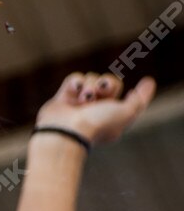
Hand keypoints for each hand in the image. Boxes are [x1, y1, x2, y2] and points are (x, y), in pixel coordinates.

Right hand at [36, 71, 156, 146]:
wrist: (68, 131)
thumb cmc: (99, 124)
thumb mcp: (127, 113)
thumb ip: (140, 99)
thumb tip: (149, 82)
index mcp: (109, 114)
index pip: (121, 92)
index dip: (124, 88)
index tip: (141, 83)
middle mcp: (94, 108)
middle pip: (106, 81)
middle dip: (106, 83)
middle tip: (101, 90)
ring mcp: (77, 103)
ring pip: (90, 79)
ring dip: (90, 86)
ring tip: (84, 98)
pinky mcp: (62, 98)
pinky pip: (73, 79)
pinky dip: (75, 82)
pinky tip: (75, 91)